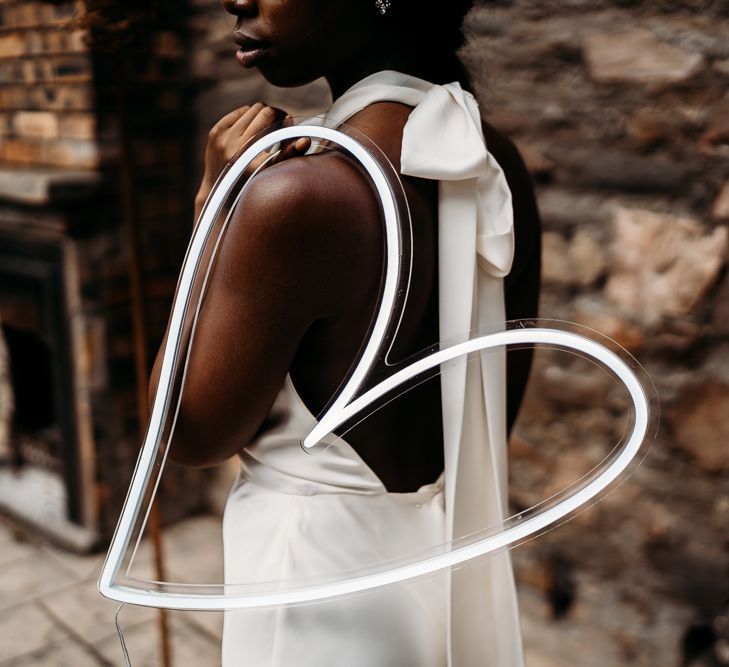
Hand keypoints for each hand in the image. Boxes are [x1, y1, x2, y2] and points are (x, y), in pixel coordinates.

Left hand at [195, 103, 309, 216]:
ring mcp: (220, 136)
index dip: (283, 116)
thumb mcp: (274, 171)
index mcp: (247, 152)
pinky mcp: (215, 132)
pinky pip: (238, 113)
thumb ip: (290, 155)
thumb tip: (306, 140)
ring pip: (249, 109)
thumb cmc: (254, 183)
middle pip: (260, 109)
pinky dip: (248, 118)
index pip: (268, 115)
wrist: (222, 194)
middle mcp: (231, 143)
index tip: (289, 124)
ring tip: (267, 130)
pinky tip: (253, 132)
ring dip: (261, 116)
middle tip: (280, 125)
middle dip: (273, 114)